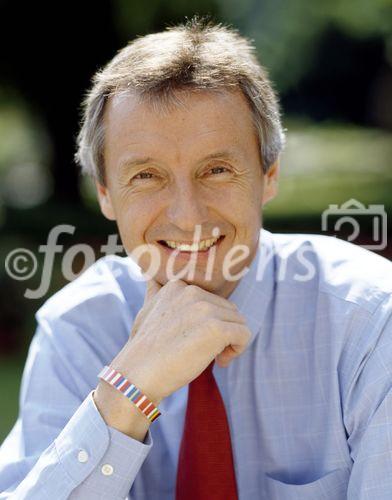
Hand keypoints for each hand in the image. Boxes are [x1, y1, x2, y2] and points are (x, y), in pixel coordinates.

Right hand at [111, 279, 250, 402]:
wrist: (137, 375)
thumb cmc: (144, 349)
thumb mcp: (147, 311)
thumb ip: (155, 292)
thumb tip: (151, 277)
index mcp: (178, 286)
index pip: (212, 300)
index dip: (210, 321)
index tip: (197, 338)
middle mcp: (192, 292)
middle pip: (229, 310)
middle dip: (224, 331)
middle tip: (209, 352)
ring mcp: (204, 309)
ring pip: (239, 322)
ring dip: (231, 342)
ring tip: (216, 358)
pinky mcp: (216, 329)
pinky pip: (244, 335)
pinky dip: (238, 350)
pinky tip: (221, 362)